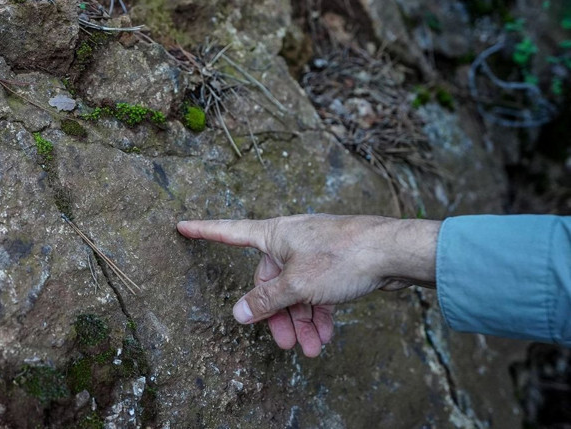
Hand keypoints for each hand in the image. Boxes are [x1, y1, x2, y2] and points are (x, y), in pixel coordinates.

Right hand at [177, 214, 439, 356]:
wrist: (395, 252)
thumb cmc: (343, 257)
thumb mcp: (298, 285)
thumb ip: (266, 301)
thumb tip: (238, 313)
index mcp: (275, 234)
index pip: (229, 232)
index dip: (204, 231)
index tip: (181, 226)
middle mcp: (291, 240)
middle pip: (269, 280)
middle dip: (277, 315)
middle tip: (285, 344)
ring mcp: (313, 251)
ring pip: (296, 290)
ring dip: (301, 321)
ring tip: (312, 349)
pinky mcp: (334, 263)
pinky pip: (316, 291)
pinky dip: (318, 313)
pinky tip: (325, 337)